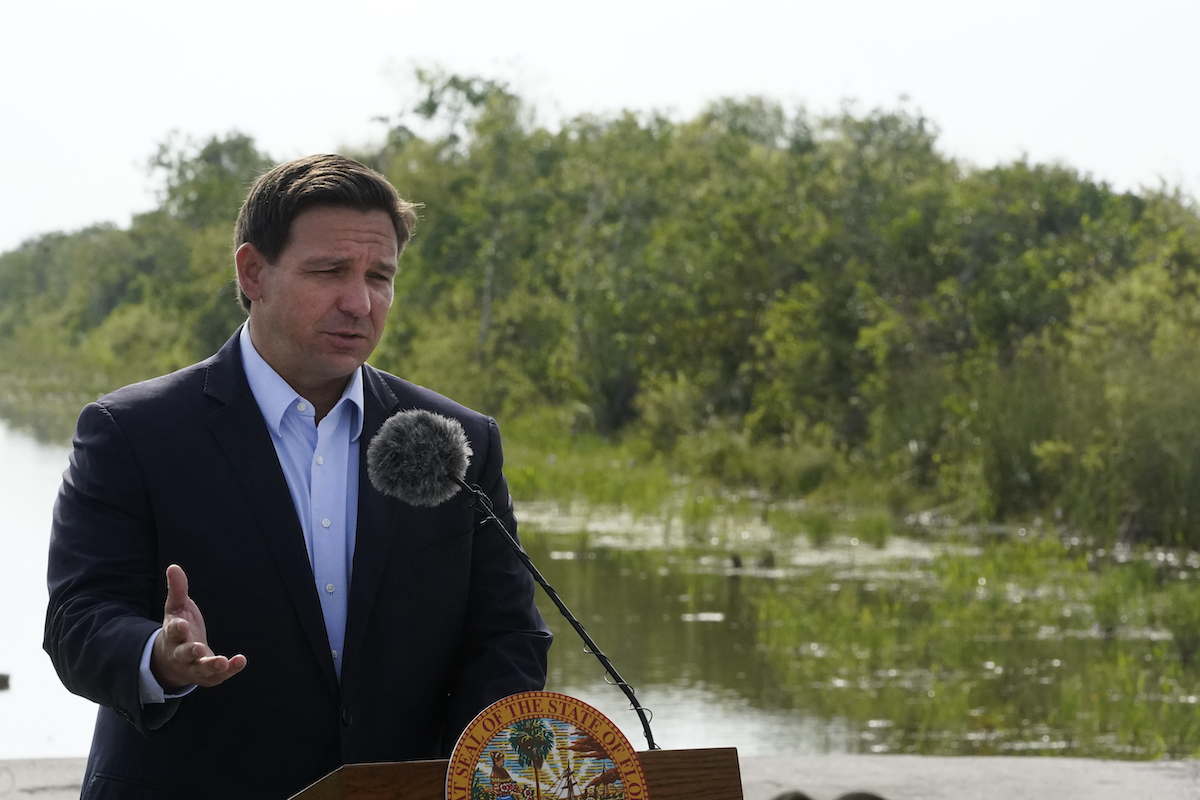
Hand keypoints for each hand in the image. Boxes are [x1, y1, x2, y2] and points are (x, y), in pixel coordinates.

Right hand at [150, 564, 246, 691]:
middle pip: (183, 654)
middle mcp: (180, 653)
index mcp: (173, 635)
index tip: (181, 624)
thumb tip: (173, 566)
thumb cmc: (178, 628)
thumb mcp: (177, 608)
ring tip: (222, 661)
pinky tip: (241, 661)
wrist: (173, 660)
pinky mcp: (207, 676)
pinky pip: (218, 676)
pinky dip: (229, 670)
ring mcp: (193, 666)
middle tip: (198, 648)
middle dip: (190, 651)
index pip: (172, 632)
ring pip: (200, 669)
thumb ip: (178, 589)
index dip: (176, 628)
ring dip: (211, 665)